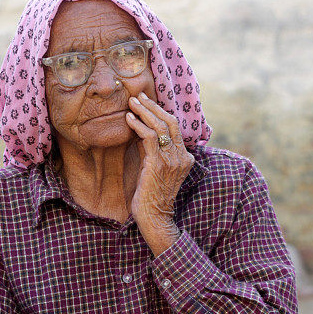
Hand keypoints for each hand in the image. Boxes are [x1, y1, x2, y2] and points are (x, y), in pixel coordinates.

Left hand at [125, 93, 194, 250]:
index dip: (160, 112)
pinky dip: (138, 125)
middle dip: (153, 106)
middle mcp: (181, 156)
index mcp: (185, 158)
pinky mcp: (158, 164)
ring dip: (144, 111)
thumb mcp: (155, 170)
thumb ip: (153, 152)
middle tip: (138, 96)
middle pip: (170, 121)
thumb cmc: (151, 197)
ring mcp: (171, 160)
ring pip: (160, 125)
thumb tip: (141, 132)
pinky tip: (128, 118)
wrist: (154, 218)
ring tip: (131, 102)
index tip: (146, 103)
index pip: (174, 128)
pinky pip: (149, 137)